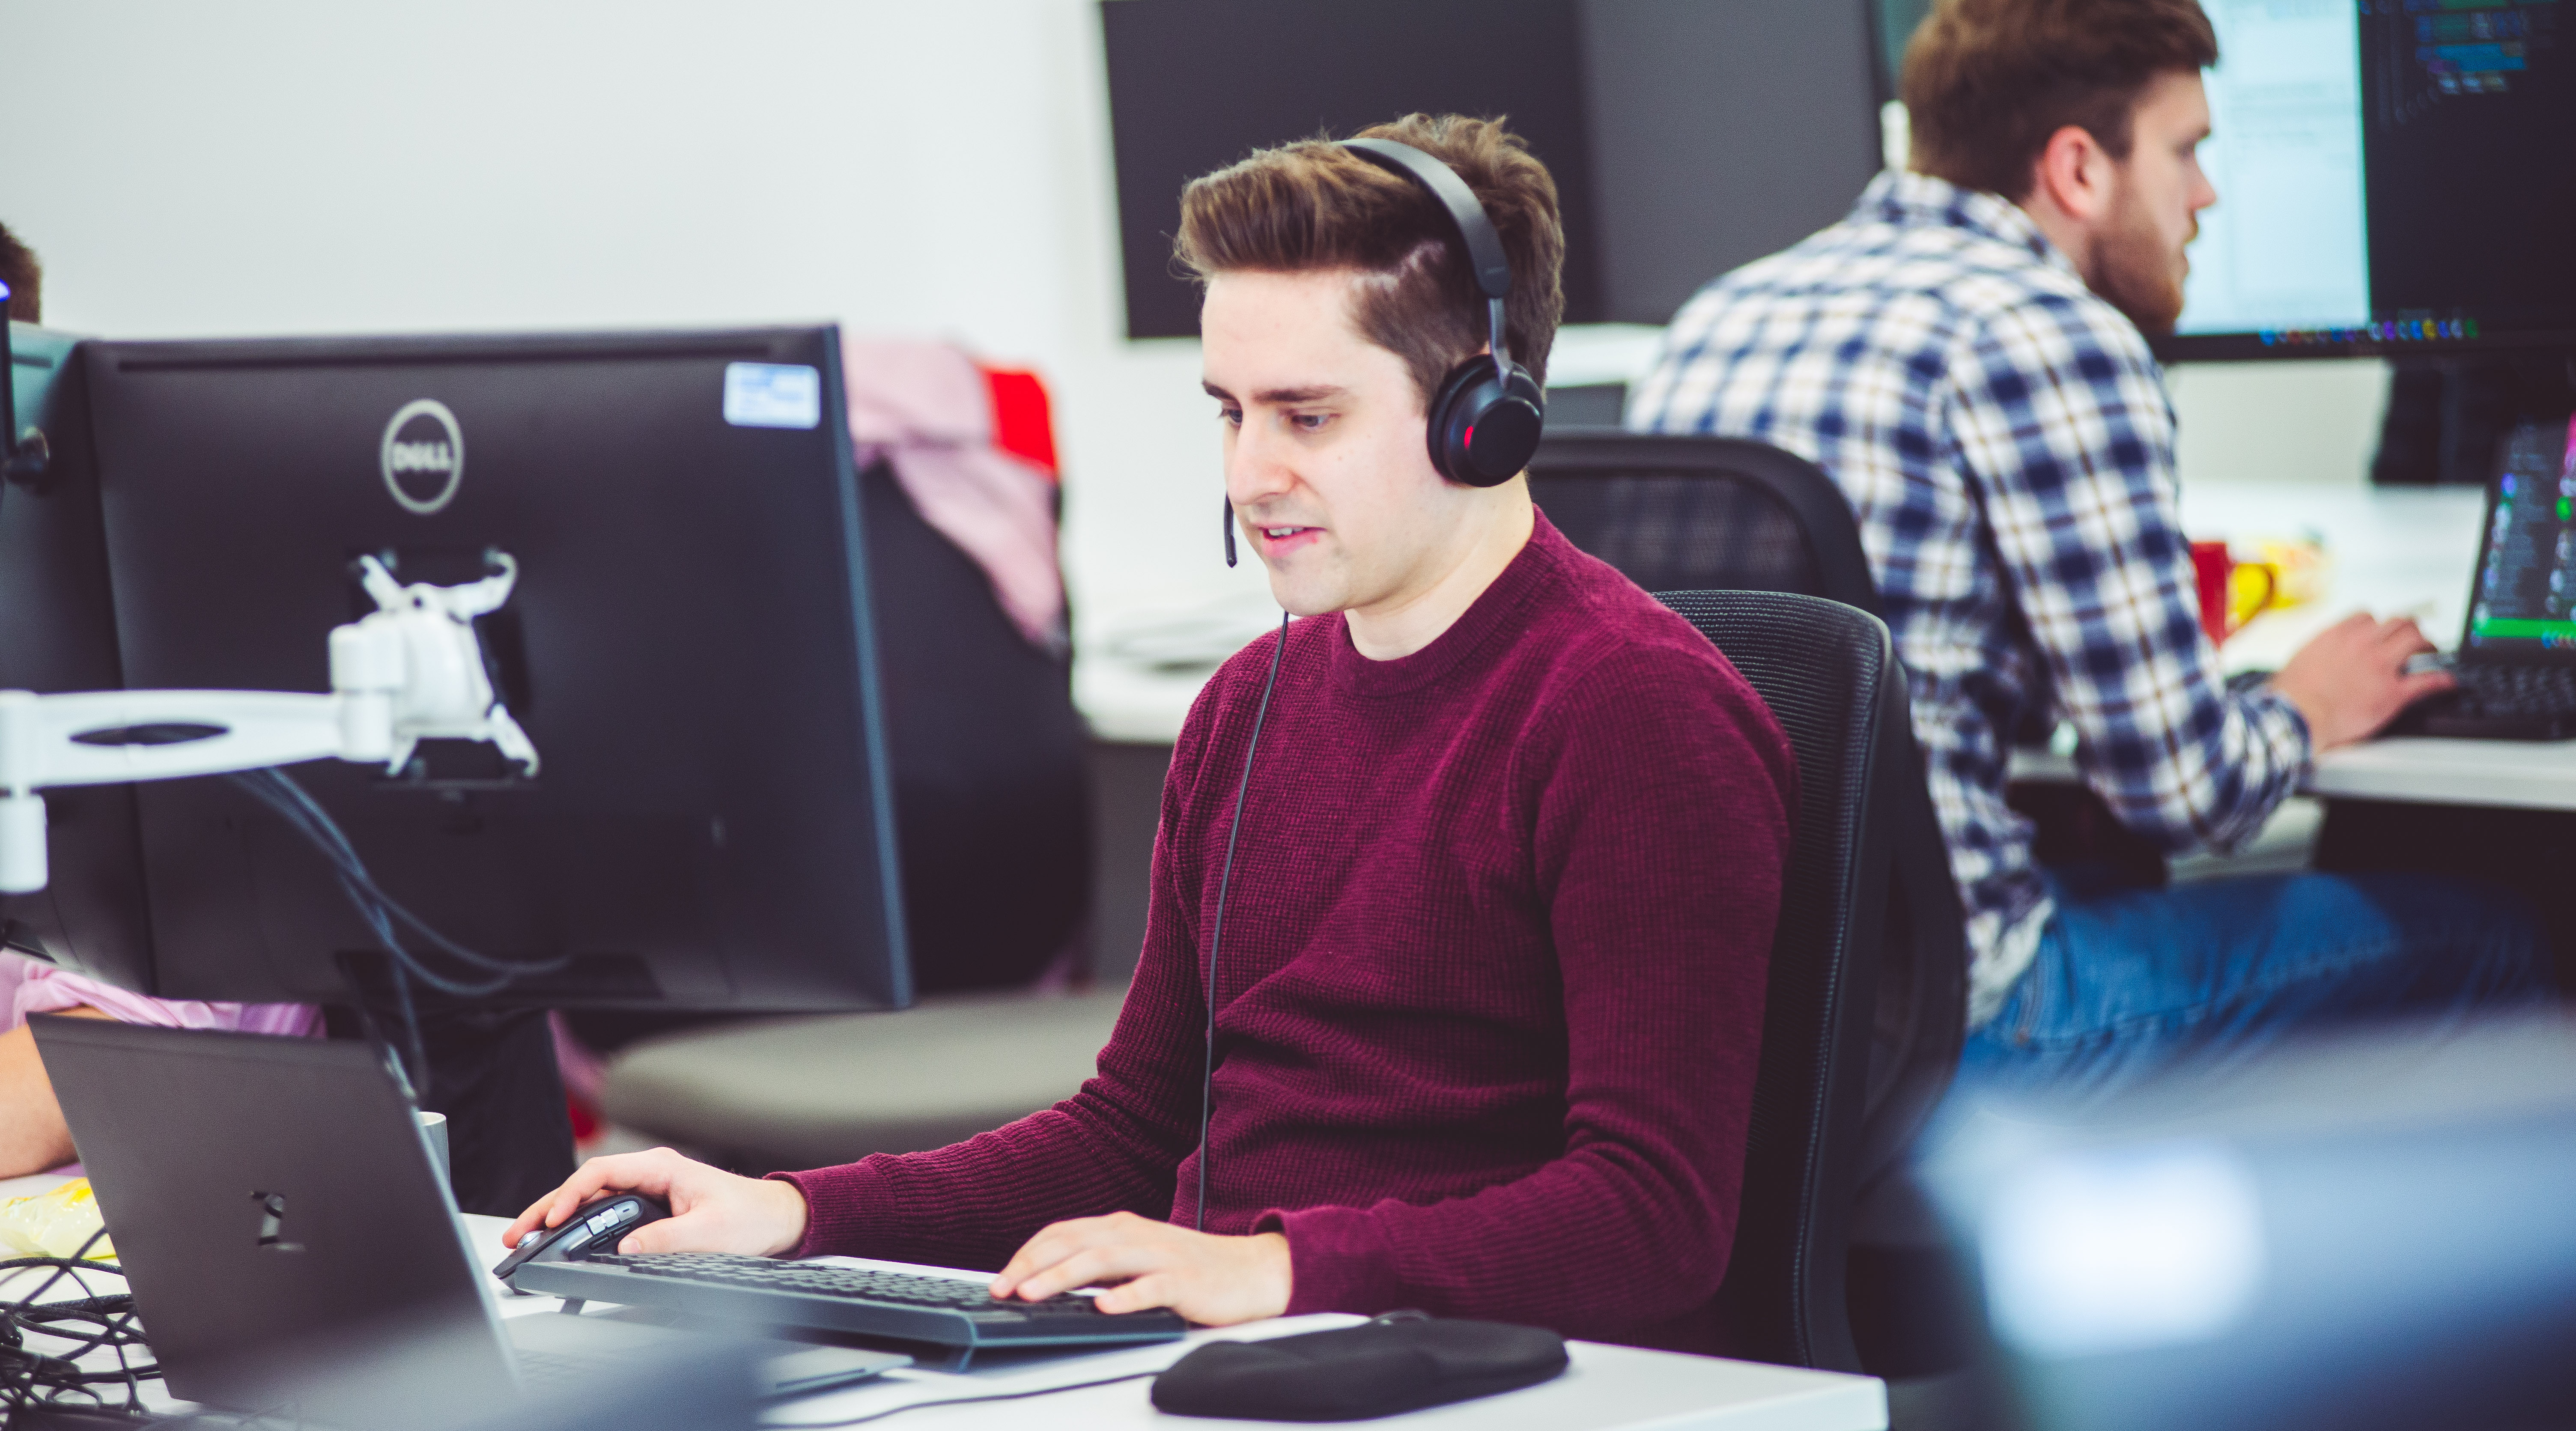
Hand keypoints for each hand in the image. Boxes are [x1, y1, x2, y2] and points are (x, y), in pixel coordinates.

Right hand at [501, 1147, 808, 1257]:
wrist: (777, 1219)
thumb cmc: (751, 1218)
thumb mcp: (709, 1232)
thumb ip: (667, 1240)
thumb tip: (626, 1247)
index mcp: (661, 1167)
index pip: (601, 1173)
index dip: (571, 1195)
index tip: (553, 1219)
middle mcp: (650, 1173)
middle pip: (586, 1185)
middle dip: (549, 1208)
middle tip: (518, 1234)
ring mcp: (648, 1189)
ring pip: (591, 1199)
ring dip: (559, 1217)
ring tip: (527, 1237)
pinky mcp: (649, 1206)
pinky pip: (605, 1211)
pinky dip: (579, 1224)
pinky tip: (560, 1238)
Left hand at [989, 1211, 1290, 1325]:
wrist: (1252, 1271)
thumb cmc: (1190, 1268)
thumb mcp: (1138, 1257)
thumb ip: (1100, 1262)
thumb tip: (1048, 1280)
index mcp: (1121, 1227)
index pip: (1063, 1233)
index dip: (1028, 1253)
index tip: (1001, 1279)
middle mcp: (1136, 1235)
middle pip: (1074, 1242)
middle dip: (1032, 1265)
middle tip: (1002, 1289)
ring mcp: (1161, 1256)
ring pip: (1104, 1259)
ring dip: (1063, 1276)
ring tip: (1034, 1295)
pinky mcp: (1186, 1281)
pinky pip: (1152, 1287)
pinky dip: (1126, 1295)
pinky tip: (1104, 1307)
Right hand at [2270, 612, 2451, 750]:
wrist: (2297, 715)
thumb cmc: (2292, 693)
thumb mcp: (2301, 658)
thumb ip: (2319, 649)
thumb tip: (2320, 652)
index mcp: (2339, 635)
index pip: (2367, 616)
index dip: (2377, 624)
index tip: (2379, 631)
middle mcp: (2364, 644)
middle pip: (2399, 622)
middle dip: (2409, 627)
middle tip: (2414, 637)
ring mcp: (2381, 667)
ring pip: (2417, 640)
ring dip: (2428, 643)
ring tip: (2432, 651)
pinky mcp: (2393, 693)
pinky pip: (2427, 680)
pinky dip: (2441, 680)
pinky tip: (2447, 681)